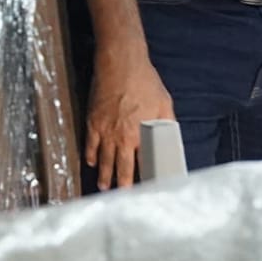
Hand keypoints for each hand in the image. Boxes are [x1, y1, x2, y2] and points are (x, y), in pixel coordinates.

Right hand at [85, 54, 174, 190]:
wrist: (120, 65)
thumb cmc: (145, 81)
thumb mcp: (164, 102)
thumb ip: (166, 122)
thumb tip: (171, 135)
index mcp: (141, 134)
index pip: (142, 163)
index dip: (143, 177)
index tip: (144, 188)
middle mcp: (122, 137)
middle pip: (121, 167)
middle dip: (121, 184)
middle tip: (121, 195)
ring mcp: (105, 131)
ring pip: (103, 159)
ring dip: (104, 175)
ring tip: (104, 186)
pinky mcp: (93, 122)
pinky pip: (90, 144)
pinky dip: (90, 156)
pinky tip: (91, 163)